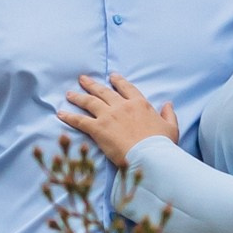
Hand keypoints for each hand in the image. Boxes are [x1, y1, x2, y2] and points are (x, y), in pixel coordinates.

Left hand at [58, 73, 179, 165]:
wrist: (149, 156)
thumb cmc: (162, 144)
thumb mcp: (171, 127)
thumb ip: (168, 114)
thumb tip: (168, 104)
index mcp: (140, 104)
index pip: (127, 88)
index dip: (118, 82)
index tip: (112, 77)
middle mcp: (122, 106)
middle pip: (104, 92)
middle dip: (92, 85)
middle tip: (83, 79)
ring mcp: (108, 116)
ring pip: (89, 102)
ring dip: (78, 97)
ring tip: (69, 94)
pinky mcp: (97, 129)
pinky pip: (79, 120)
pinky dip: (69, 116)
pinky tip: (60, 113)